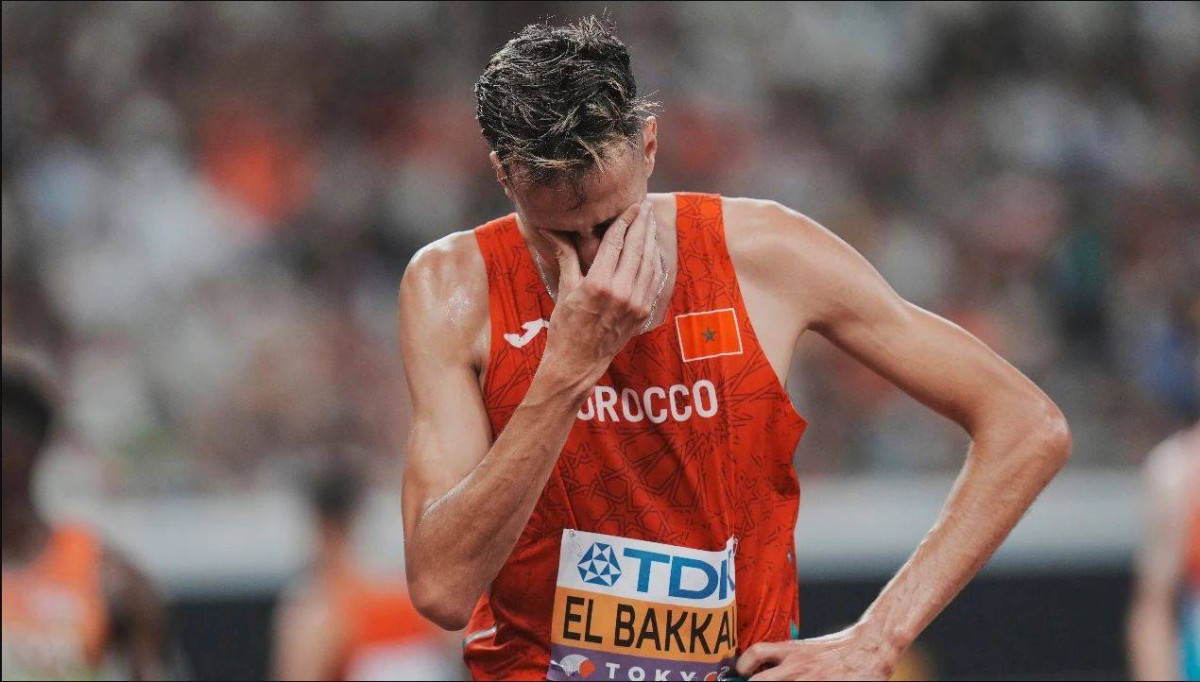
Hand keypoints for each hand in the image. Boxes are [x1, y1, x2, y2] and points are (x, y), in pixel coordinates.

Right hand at [541, 199, 664, 384]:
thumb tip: (550, 230)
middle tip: (645, 208)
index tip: (629, 207)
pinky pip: (654, 281)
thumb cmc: (565, 328)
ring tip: (651, 223)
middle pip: (636, 249)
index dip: (623, 222)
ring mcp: (635, 304)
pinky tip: (654, 251)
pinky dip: (656, 263)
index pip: (615, 243)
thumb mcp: (565, 290)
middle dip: (642, 225)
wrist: (578, 362)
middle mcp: (621, 293)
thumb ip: (565, 257)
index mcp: (598, 284)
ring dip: (651, 241)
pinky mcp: (642, 313)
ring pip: (649, 263)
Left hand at [735, 625, 899, 680]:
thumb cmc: (838, 648)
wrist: (869, 648)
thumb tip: (769, 666)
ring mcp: (808, 681)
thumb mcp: (808, 648)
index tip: (742, 671)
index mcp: (792, 651)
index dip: (744, 664)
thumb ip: (788, 657)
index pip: (757, 653)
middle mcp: (796, 668)